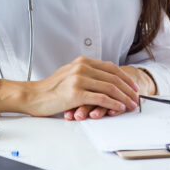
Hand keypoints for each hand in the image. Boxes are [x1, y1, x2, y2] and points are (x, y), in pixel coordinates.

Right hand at [21, 56, 139, 116]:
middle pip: (113, 77)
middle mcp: (82, 67)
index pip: (111, 67)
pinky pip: (101, 98)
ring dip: (123, 98)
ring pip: (110, 88)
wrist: (34, 96)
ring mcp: (79, 79)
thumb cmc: (51, 89)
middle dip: (128, 89)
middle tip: (136, 97)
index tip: (133, 87)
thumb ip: (86, 73)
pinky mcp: (76, 93)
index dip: (125, 78)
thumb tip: (104, 79)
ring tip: (130, 105)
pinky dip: (113, 104)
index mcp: (82, 61)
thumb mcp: (69, 74)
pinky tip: (118, 108)